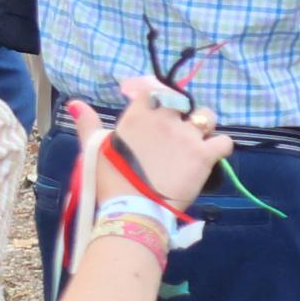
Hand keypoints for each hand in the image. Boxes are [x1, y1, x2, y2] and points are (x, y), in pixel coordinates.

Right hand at [100, 92, 231, 208]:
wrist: (132, 210)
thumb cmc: (109, 182)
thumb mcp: (94, 149)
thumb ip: (88, 124)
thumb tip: (75, 103)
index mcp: (138, 115)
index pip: (155, 89)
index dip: (159, 96)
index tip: (159, 107)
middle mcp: (165, 119)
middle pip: (183, 102)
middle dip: (181, 112)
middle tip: (176, 132)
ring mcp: (187, 136)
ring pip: (207, 117)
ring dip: (204, 126)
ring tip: (196, 141)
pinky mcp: (204, 155)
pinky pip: (224, 142)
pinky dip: (220, 147)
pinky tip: (212, 155)